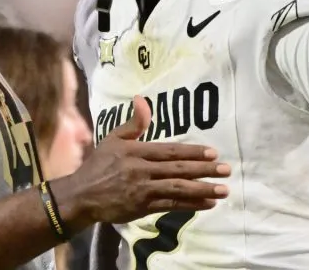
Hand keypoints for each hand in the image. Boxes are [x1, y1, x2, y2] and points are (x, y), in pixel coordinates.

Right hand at [51, 96, 229, 227]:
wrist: (82, 195)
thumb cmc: (99, 165)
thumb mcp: (113, 139)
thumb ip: (133, 123)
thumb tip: (142, 99)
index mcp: (136, 151)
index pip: (169, 150)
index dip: (192, 151)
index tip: (213, 152)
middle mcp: (142, 170)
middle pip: (178, 169)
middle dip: (205, 170)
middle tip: (227, 170)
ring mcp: (143, 190)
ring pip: (178, 189)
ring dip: (203, 189)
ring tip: (223, 189)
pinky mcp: (143, 208)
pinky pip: (171, 206)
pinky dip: (191, 205)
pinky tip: (208, 203)